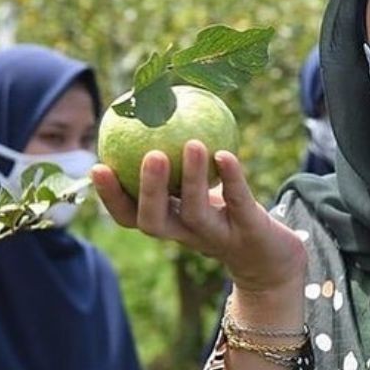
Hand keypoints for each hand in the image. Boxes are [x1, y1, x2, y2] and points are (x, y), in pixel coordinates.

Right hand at [91, 140, 306, 294]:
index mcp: (171, 223)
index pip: (131, 216)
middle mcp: (188, 234)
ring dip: (191, 179)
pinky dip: (232, 178)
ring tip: (191, 144)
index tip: (98, 166)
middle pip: (156, 221)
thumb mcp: (203, 190)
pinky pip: (238, 202)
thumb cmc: (229, 214)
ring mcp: (218, 235)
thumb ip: (181, 161)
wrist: (271, 258)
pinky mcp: (249, 231)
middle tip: (150, 154)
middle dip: (148, 190)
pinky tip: (225, 154)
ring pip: (197, 213)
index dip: (111, 197)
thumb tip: (161, 111)